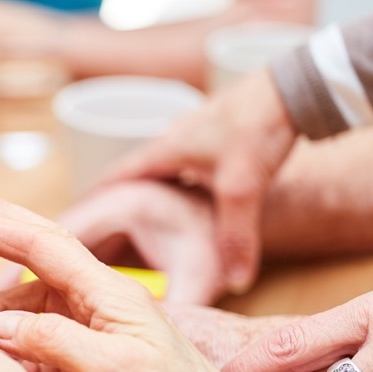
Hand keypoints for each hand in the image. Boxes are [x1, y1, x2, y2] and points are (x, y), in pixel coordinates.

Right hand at [102, 69, 296, 293]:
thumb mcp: (243, 188)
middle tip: (110, 226)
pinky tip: (195, 197)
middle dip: (122, 200)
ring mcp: (196, 133)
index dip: (93, 201)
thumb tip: (236, 284)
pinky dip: (182, 182)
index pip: (114, 178)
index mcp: (163, 150)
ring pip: (165, 169)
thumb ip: (237, 238)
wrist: (297, 87)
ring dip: (154, 191)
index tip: (76, 221)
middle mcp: (172, 139)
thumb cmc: (259, 127)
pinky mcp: (220, 132)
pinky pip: (189, 164)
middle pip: (136, 175)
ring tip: (149, 217)